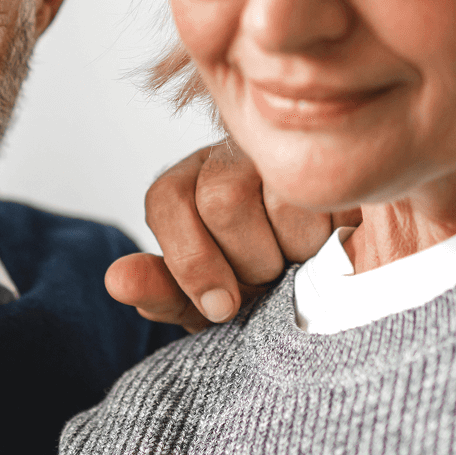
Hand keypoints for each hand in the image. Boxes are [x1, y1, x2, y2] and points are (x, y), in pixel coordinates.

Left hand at [107, 140, 356, 330]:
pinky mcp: (338, 154)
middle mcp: (232, 153)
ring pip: (281, 197)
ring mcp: (288, 146)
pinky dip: (332, 238)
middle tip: (271, 282)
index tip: (220, 308)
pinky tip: (335, 244)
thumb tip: (117, 280)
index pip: (168, 200)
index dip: (191, 261)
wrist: (334, 287)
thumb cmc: (263, 290)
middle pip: (221, 198)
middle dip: (249, 263)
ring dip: (296, 253)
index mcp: (190, 182)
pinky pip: (331, 197)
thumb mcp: (208, 303)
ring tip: (305, 263)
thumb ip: (164, 292)